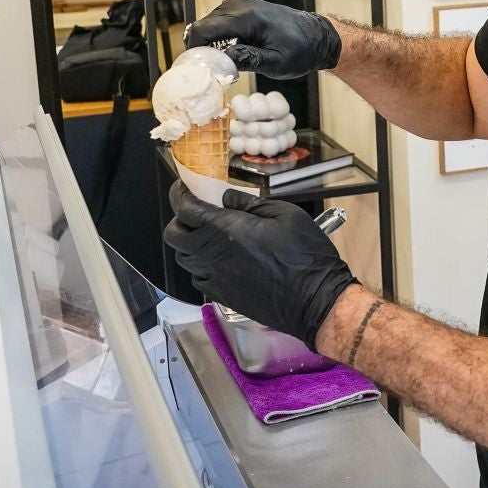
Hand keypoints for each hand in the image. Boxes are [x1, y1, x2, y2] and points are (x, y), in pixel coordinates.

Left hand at [163, 181, 356, 348]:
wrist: (314, 300)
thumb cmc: (305, 256)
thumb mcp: (286, 215)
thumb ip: (250, 204)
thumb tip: (227, 198)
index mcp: (226, 230)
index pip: (185, 209)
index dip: (180, 194)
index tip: (185, 187)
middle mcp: (212, 255)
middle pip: (174, 235)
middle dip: (179, 219)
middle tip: (197, 212)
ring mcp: (214, 278)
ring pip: (184, 257)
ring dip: (189, 243)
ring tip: (208, 235)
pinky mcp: (221, 296)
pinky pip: (198, 277)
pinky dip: (201, 265)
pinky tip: (220, 260)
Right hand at [185, 0, 340, 79]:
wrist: (316, 36)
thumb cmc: (301, 51)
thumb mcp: (276, 63)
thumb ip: (247, 59)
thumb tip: (221, 59)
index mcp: (247, 17)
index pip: (203, 30)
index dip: (195, 50)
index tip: (201, 69)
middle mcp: (238, 4)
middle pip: (202, 28)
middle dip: (204, 49)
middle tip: (218, 70)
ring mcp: (237, 2)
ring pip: (208, 26)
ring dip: (212, 44)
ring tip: (231, 60)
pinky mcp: (239, 6)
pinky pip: (218, 22)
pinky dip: (219, 37)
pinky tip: (234, 50)